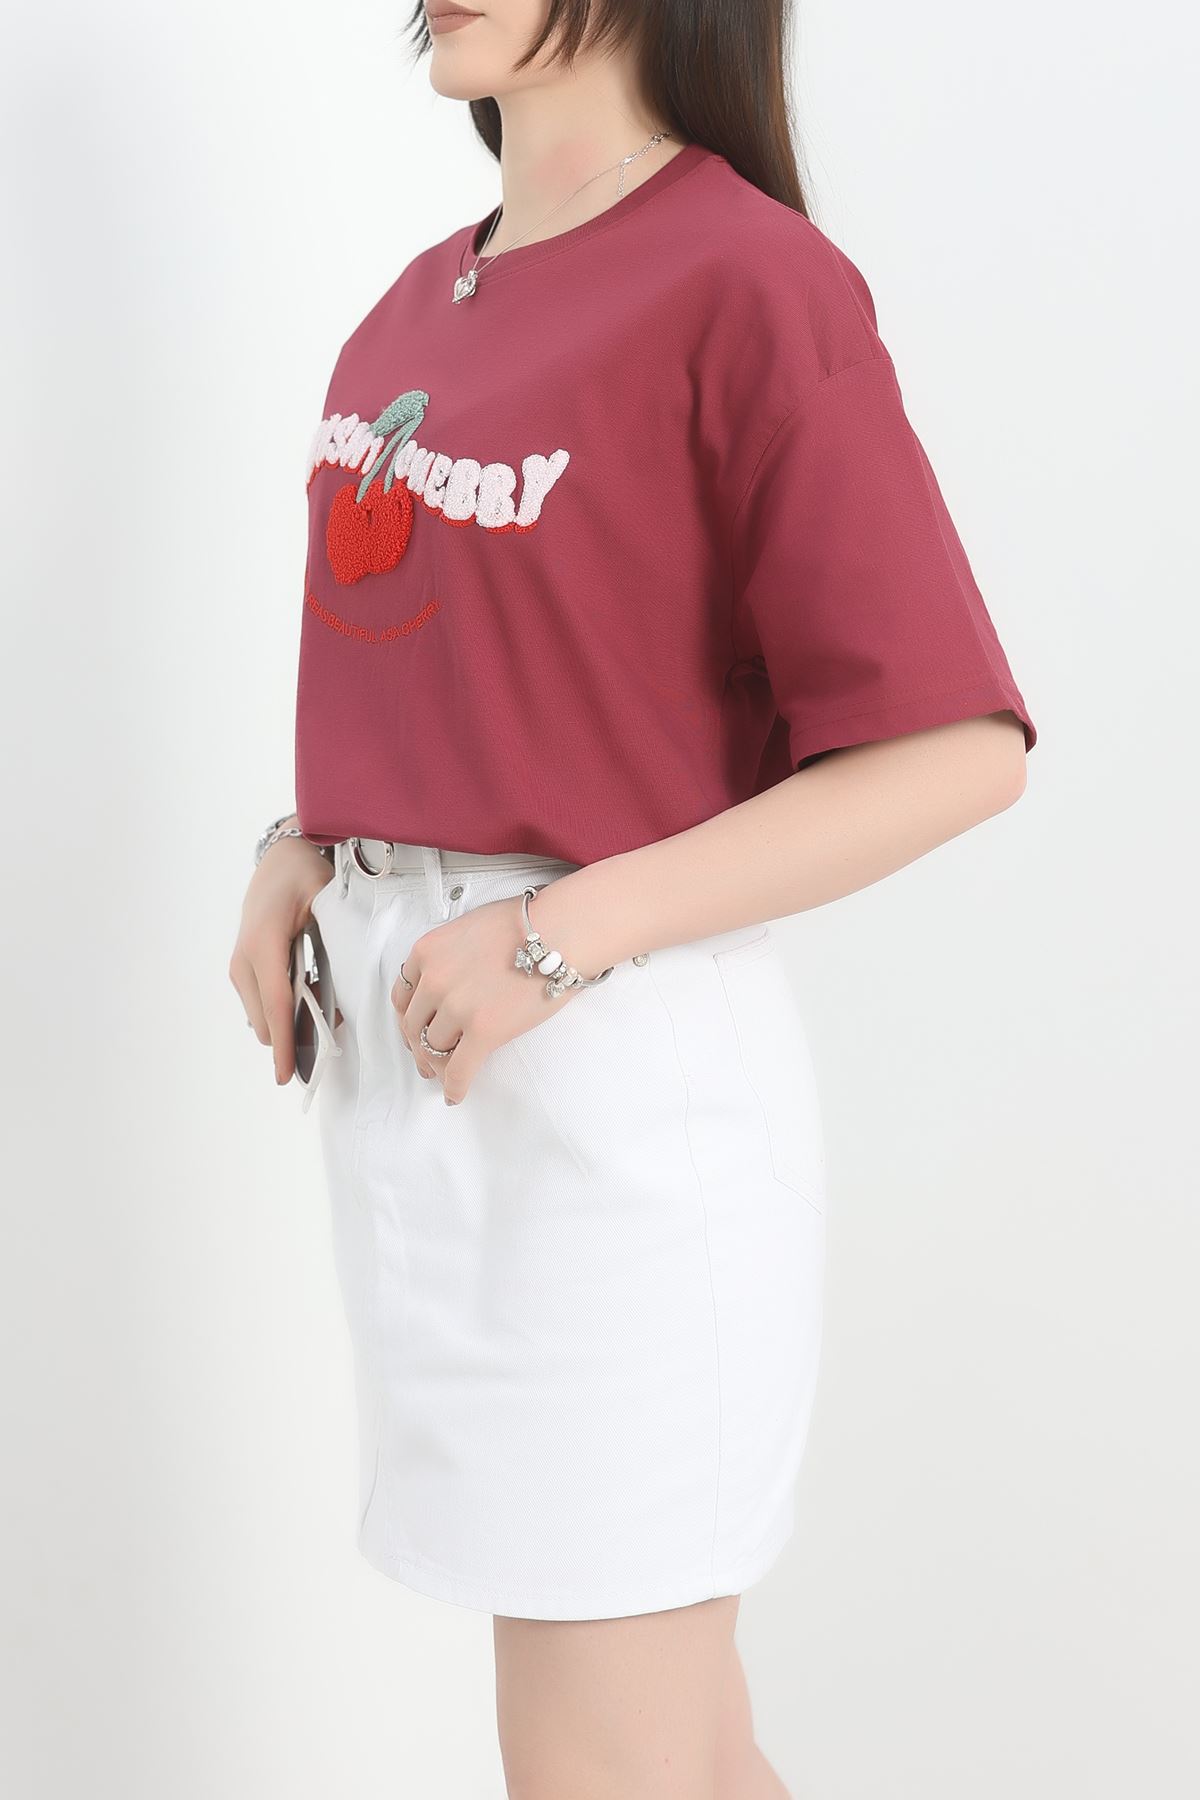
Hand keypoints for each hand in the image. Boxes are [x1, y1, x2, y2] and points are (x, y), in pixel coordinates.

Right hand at [229, 835, 341, 1084]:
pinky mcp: (243, 968)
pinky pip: (262, 1004)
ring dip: (291, 1023)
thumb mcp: (326, 903)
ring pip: (262, 1016)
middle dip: (296, 1037)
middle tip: (335, 1027)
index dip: (285, 1043)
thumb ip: (333, 944)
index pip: (276, 1005)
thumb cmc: (307, 875)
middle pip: (266, 1021)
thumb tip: (341, 988)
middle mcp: (244, 960)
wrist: (282, 857)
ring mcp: (240, 965)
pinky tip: (311, 994)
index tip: (287, 1075)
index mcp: (264, 945)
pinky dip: (285, 1009)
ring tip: (326, 1007)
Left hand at [394, 886, 591, 1104]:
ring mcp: (456, 1008)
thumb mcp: (469, 928)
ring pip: (433, 1049)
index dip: (408, 1017)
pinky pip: (459, 1070)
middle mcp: (434, 980)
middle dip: (418, 1046)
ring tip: (444, 1075)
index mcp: (427, 952)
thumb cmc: (527, 923)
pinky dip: (454, 1087)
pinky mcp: (483, 1032)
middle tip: (425, 1060)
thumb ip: (449, 955)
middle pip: (414, 1025)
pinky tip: (455, 1095)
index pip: (403, 995)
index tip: (414, 1029)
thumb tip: (455, 979)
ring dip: (437, 1066)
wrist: (560, 930)